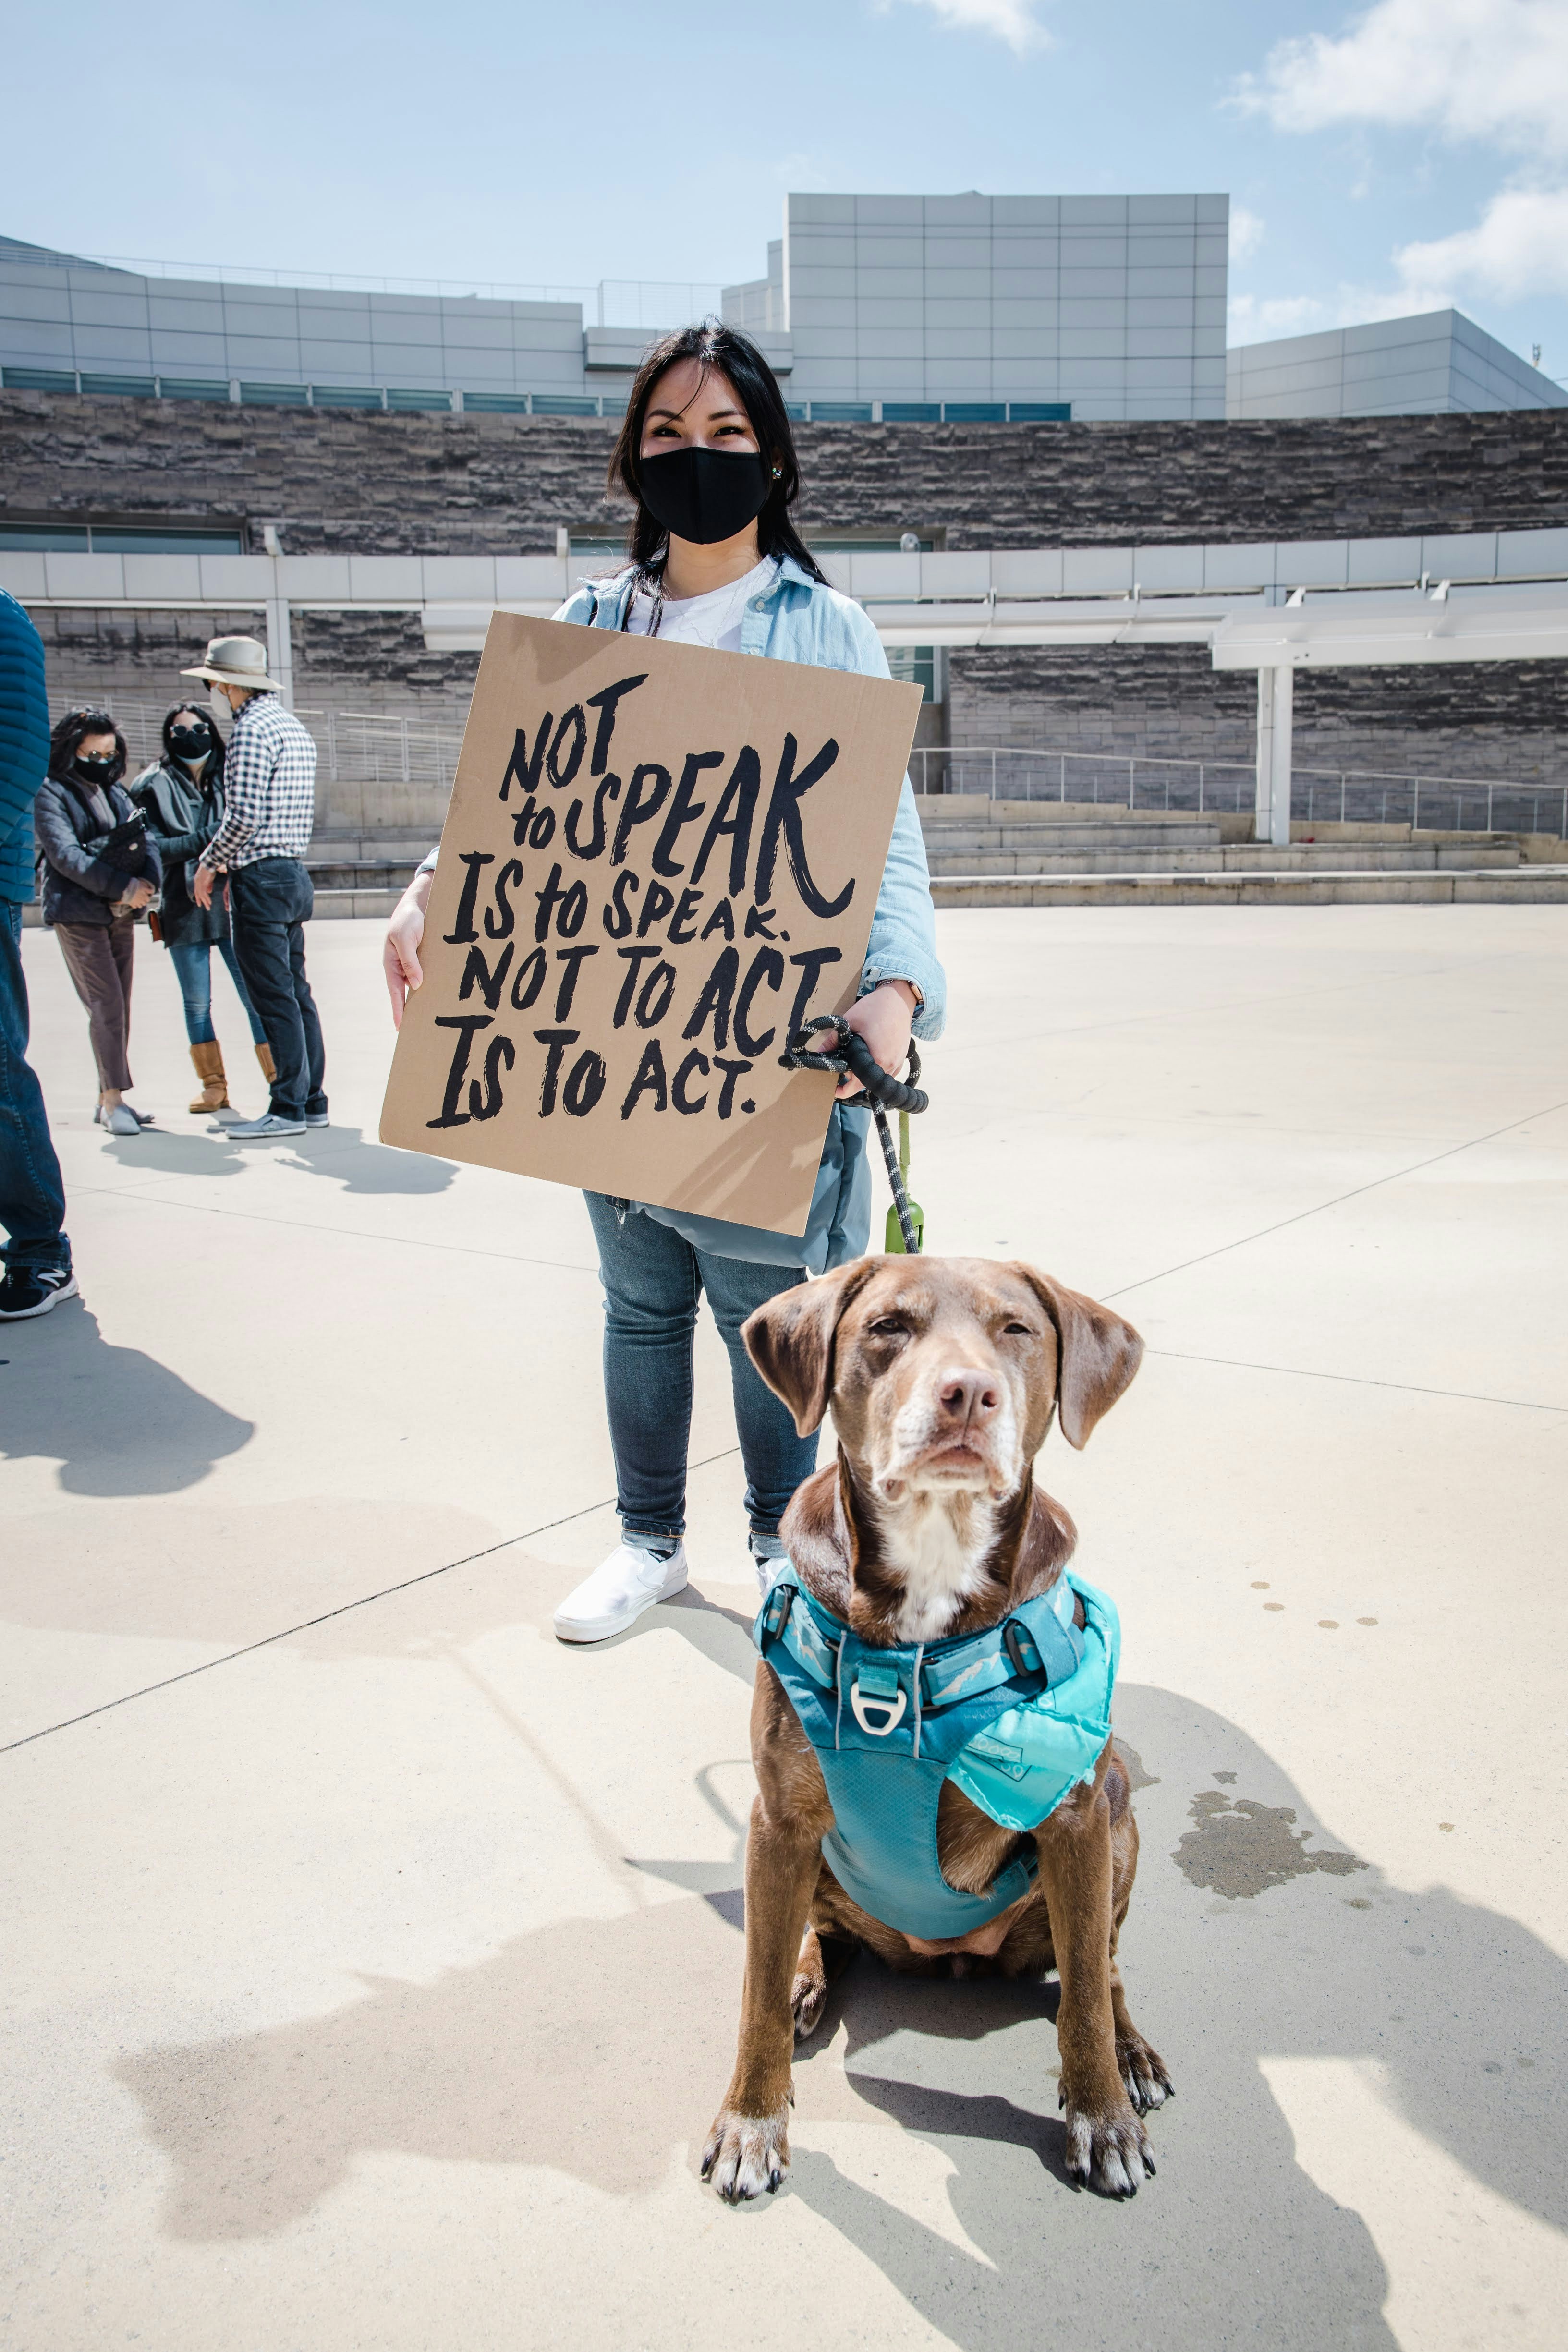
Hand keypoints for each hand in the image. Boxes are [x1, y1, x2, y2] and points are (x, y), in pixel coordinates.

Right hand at [124, 878, 154, 910]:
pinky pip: (134, 907)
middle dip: (143, 902)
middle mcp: (142, 901)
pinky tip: (133, 903)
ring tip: (137, 901)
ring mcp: (137, 903)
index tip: (145, 897)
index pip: (148, 900)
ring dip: (139, 904)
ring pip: (140, 906)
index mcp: (145, 897)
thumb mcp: (143, 887)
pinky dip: (134, 905)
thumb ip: (148, 890)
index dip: (147, 898)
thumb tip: (152, 891)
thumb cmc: (136, 887)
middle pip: (144, 904)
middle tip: (141, 899)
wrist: (127, 889)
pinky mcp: (132, 904)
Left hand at [192, 863, 216, 909]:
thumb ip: (209, 886)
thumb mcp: (209, 879)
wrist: (209, 864)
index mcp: (197, 881)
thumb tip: (209, 892)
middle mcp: (197, 883)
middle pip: (198, 895)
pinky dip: (207, 898)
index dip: (198, 898)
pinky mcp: (203, 884)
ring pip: (201, 895)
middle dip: (202, 901)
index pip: (196, 891)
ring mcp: (199, 884)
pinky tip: (209, 902)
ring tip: (208, 907)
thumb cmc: (210, 870)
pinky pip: (204, 893)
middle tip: (205, 907)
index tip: (200, 903)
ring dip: (205, 902)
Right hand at [384, 870, 432, 1028]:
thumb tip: (416, 985)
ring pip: (420, 985)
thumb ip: (409, 961)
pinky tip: (446, 995)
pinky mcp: (427, 958)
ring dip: (427, 999)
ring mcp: (415, 963)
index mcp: (392, 964)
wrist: (420, 901)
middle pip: (407, 993)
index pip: (395, 992)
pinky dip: (436, 985)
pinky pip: (431, 974)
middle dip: (412, 1010)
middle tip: (418, 1030)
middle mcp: (403, 967)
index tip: (400, 1027)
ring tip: (434, 1017)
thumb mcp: (404, 938)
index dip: (398, 1010)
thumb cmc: (408, 918)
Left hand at [836, 980, 916, 1099]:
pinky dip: (875, 1069)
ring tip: (854, 1060)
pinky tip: (868, 1057)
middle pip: (866, 1083)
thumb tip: (819, 1053)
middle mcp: (890, 1066)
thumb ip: (833, 1040)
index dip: (843, 1089)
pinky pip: (887, 1072)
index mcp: (878, 1060)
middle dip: (852, 1078)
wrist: (899, 998)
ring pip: (877, 1079)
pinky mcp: (902, 1058)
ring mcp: (898, 1063)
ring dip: (864, 1074)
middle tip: (841, 1066)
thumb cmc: (875, 1008)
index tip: (834, 1089)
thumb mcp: (850, 1022)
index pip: (857, 1086)